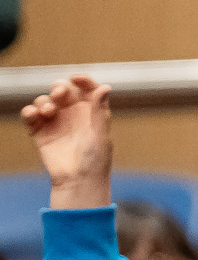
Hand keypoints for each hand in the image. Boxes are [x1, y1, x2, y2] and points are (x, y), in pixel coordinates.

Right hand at [21, 78, 112, 209]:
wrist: (78, 181)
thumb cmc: (95, 160)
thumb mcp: (100, 134)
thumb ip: (99, 111)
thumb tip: (105, 87)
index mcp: (92, 112)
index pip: (88, 89)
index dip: (83, 81)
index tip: (75, 78)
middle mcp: (73, 114)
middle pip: (63, 91)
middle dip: (59, 88)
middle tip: (59, 94)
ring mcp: (56, 122)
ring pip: (45, 101)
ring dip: (44, 101)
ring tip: (48, 111)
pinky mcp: (40, 131)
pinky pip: (31, 115)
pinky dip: (29, 112)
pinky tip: (33, 115)